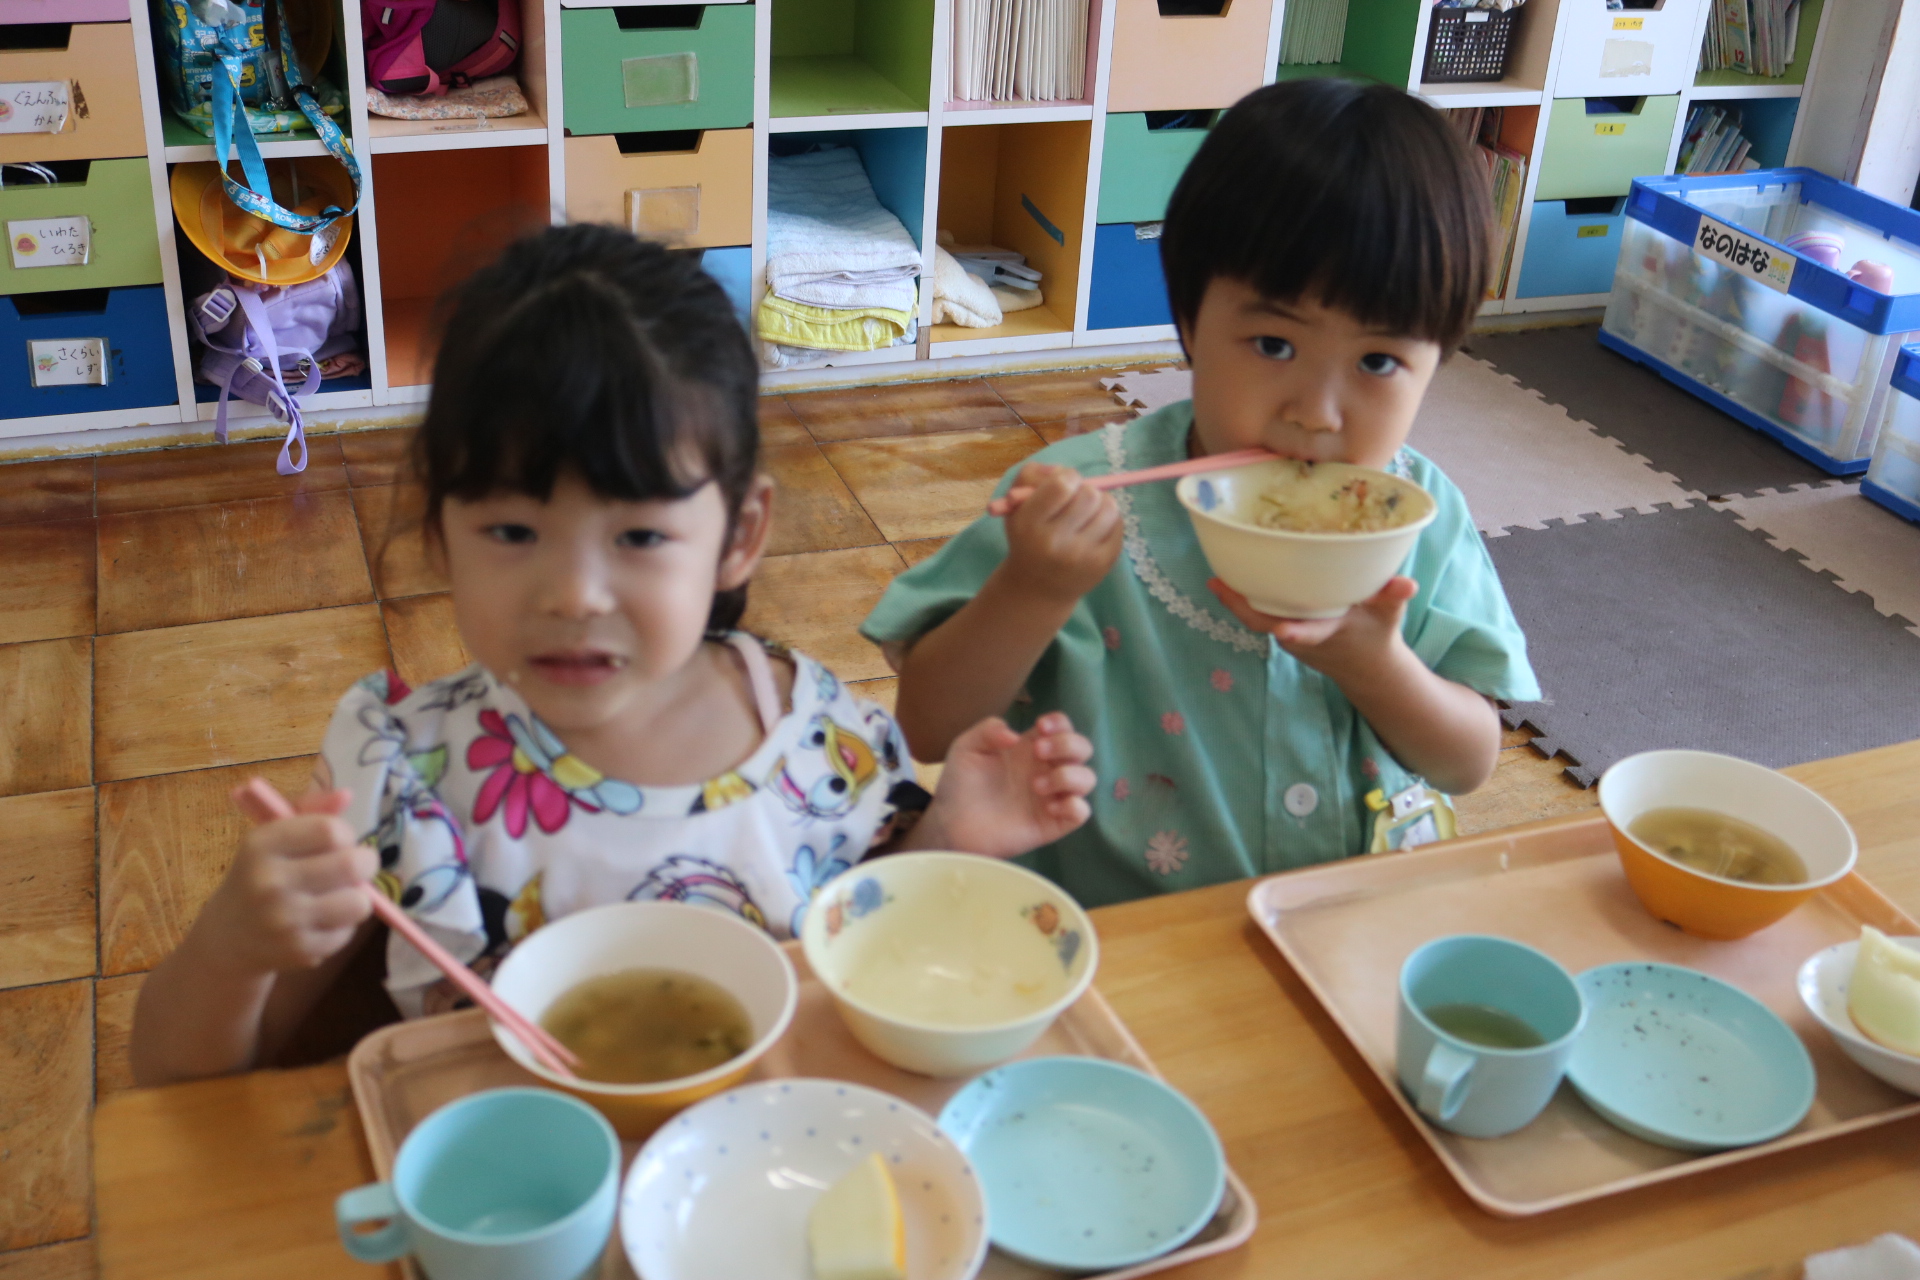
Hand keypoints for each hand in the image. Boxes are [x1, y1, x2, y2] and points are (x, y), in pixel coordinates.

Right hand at [204, 783, 375, 974]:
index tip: (338, 842)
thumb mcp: (274, 836)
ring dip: (357, 897)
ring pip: (359, 902)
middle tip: (355, 867)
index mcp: (262, 844)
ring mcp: (285, 920)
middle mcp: (270, 882)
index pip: (330, 830)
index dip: (345, 834)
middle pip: (353, 864)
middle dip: (365, 863)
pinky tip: (322, 920)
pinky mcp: (299, 950)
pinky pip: (348, 932)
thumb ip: (312, 810)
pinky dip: (343, 925)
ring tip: (339, 894)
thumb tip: (346, 795)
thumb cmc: (261, 874)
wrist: (227, 939)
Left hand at [915, 713, 1095, 857]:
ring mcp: (1052, 796)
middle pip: (1082, 748)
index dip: (1060, 723)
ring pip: (1087, 779)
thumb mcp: (967, 748)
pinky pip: (1081, 812)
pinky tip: (1048, 807)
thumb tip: (1014, 735)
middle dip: (1067, 745)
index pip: (1063, 726)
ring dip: (1069, 776)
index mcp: (1031, 748)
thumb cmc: (960, 784)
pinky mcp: (1052, 823)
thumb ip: (988, 730)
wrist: (951, 824)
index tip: (1041, 727)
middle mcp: (1047, 769)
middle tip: (1038, 752)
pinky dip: (1073, 806)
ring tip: (1036, 786)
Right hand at [990, 463, 1122, 601]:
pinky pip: (1118, 524)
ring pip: (1110, 507)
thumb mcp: (1015, 505)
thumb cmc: (1027, 538)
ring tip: (1086, 513)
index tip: (1063, 485)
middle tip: (1076, 500)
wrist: (1037, 588)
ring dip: (1100, 503)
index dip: (1067, 477)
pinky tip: (1094, 529)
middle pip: (1089, 495)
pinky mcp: (1104, 564)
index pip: (1062, 484)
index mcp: (1029, 524)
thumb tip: (1063, 470)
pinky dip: (1109, 520)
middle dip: (1085, 490)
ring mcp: (1082, 556)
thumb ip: (1033, 475)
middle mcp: (1055, 543)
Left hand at [1208, 575, 1417, 676]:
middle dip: (1241, 608)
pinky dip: (1247, 599)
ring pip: (1258, 620)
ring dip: (1236, 600)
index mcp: (1329, 632)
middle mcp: (1302, 637)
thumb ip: (1393, 597)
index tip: (1282, 631)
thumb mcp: (1389, 616)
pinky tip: (1233, 575)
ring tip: (1216, 575)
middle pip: (1266, 625)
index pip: (1310, 634)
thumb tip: (1408, 583)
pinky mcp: (1284, 632)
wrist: (1364, 668)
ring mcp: (1289, 637)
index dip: (1297, 633)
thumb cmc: (1377, 635)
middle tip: (1217, 583)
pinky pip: (1261, 615)